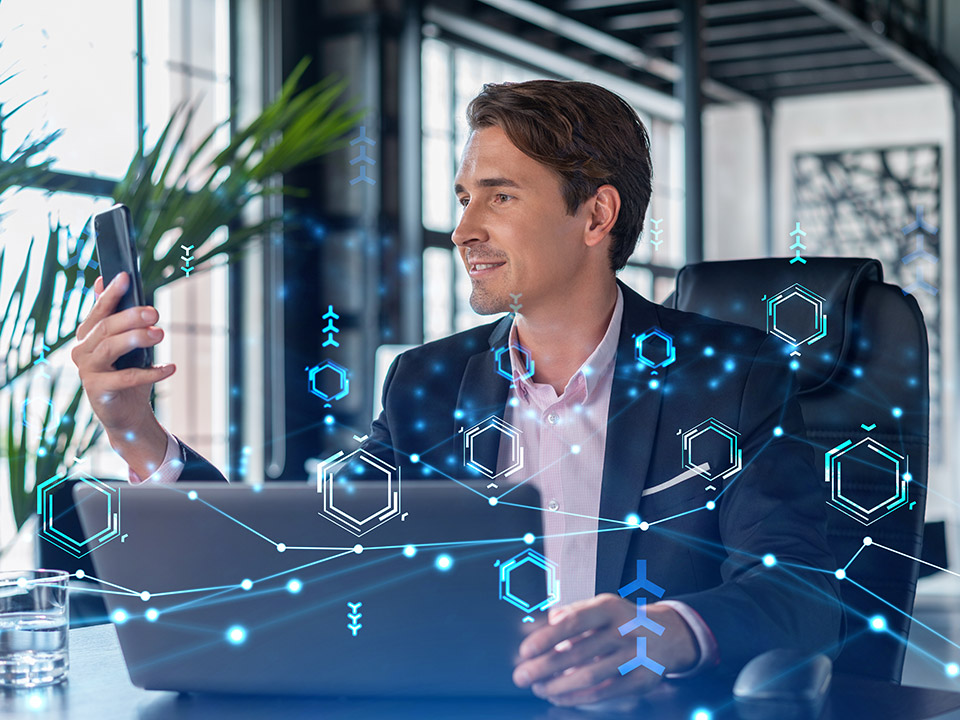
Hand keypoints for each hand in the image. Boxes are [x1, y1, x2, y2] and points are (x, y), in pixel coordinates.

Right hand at [71, 272, 173, 475]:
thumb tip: (102, 279)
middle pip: (106, 328)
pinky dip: (150, 373)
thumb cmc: (126, 374)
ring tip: (160, 334)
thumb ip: (114, 315)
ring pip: (111, 348)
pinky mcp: (98, 391)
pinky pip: (126, 378)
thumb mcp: (123, 344)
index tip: (125, 276)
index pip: (98, 311)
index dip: (110, 293)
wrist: (126, 414)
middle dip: (131, 317)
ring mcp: (88, 372)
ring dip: (137, 338)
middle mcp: (82, 351)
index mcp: (87, 336)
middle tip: (155, 313)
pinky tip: (169, 368)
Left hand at [512, 593, 698, 707]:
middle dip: (544, 667)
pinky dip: (577, 698)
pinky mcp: (641, 680)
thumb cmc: (624, 620)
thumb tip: (546, 622)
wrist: (668, 635)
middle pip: (578, 652)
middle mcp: (624, 631)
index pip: (573, 621)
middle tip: (521, 676)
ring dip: (558, 685)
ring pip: (590, 676)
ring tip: (538, 687)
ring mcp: (634, 657)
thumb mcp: (602, 606)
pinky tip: (559, 697)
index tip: (525, 650)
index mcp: (609, 608)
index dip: (547, 637)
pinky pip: (604, 693)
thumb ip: (574, 612)